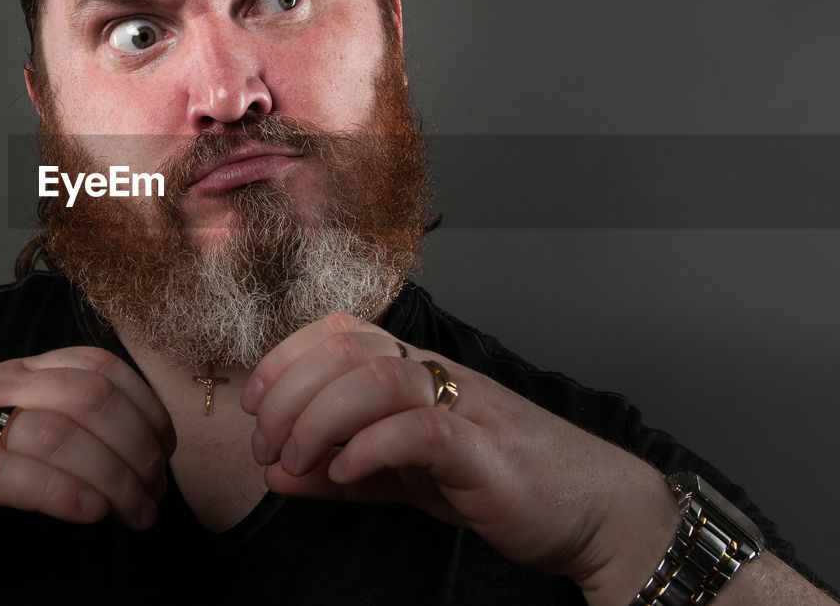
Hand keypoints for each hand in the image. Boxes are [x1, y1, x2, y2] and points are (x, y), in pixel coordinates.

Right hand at [0, 346, 174, 571]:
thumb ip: (46, 424)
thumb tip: (121, 447)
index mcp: (8, 375)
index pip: (96, 365)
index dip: (145, 403)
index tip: (164, 448)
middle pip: (89, 395)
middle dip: (139, 445)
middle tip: (154, 493)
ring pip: (58, 432)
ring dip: (113, 475)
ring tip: (134, 513)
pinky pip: (8, 473)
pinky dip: (59, 492)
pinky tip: (89, 513)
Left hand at [240, 312, 675, 591]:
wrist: (594, 513)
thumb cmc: (497, 482)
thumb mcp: (402, 478)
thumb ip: (338, 472)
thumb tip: (273, 474)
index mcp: (417, 371)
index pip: (338, 332)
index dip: (283, 358)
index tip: (252, 405)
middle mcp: (438, 376)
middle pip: (347, 347)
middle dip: (289, 393)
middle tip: (266, 447)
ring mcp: (467, 409)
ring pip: (380, 377)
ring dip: (320, 417)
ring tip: (296, 463)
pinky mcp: (490, 455)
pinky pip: (424, 431)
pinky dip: (373, 447)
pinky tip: (344, 473)